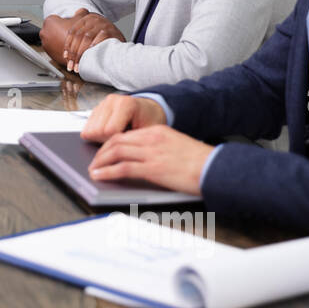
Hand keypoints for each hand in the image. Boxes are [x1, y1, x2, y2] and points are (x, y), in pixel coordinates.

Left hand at [60, 12, 124, 72]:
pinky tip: (89, 57)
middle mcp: (94, 19)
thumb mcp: (91, 34)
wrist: (121, 40)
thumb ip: (78, 37)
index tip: (66, 56)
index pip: (73, 31)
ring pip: (86, 38)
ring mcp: (103, 24)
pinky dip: (93, 48)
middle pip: (78, 36)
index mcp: (87, 19)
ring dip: (80, 54)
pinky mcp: (111, 31)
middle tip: (71, 65)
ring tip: (78, 65)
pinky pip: (99, 39)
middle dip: (73, 53)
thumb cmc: (103, 40)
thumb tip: (65, 54)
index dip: (68, 45)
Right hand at [81, 94, 166, 140]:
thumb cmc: (150, 122)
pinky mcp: (95, 109)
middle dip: (106, 141)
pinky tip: (109, 134)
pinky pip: (86, 129)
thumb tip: (120, 155)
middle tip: (121, 140)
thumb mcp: (149, 133)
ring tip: (115, 136)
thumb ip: (135, 141)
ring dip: (99, 139)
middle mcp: (111, 101)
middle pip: (96, 131)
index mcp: (126, 104)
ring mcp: (102, 104)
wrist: (149, 110)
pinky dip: (95, 136)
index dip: (117, 142)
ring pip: (88, 131)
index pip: (109, 131)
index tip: (127, 142)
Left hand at [88, 125, 212, 195]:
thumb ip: (159, 148)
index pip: (126, 134)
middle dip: (101, 152)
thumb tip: (143, 158)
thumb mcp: (177, 146)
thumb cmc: (200, 161)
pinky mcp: (153, 168)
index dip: (110, 143)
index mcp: (158, 131)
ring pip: (116, 152)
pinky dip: (108, 172)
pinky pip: (123, 168)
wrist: (214, 167)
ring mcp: (151, 153)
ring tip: (93, 170)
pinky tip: (100, 176)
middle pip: (116, 141)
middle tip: (94, 161)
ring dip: (101, 162)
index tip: (104, 151)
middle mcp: (152, 139)